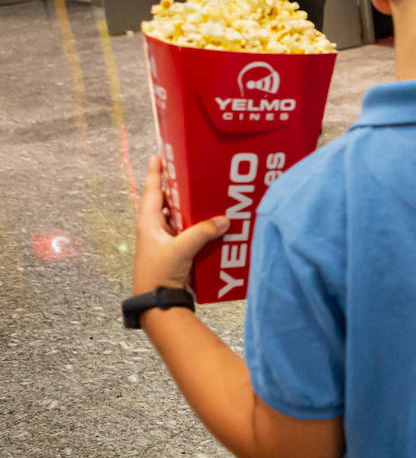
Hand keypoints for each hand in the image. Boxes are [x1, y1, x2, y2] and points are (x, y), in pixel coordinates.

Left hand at [133, 157, 228, 295]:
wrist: (158, 303)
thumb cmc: (160, 273)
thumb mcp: (181, 249)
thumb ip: (202, 232)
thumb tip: (224, 218)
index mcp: (149, 223)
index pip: (151, 191)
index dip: (155, 173)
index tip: (158, 155)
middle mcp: (155, 228)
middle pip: (167, 201)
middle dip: (178, 187)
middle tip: (193, 171)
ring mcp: (166, 240)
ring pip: (179, 217)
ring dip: (192, 207)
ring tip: (208, 193)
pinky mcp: (177, 251)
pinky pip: (189, 232)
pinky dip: (199, 225)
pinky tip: (214, 222)